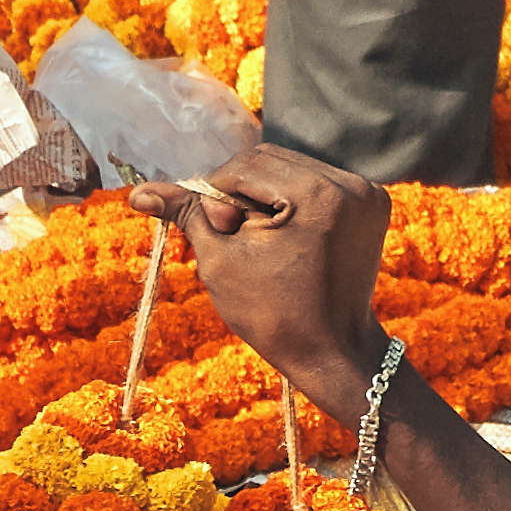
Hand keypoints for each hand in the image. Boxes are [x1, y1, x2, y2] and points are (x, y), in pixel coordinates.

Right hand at [175, 135, 391, 429]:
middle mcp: (348, 184)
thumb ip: (186, 215)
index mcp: (316, 195)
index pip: (245, 166)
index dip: (215, 193)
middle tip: (229, 230)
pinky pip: (315, 182)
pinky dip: (291, 199)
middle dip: (240, 190)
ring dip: (264, 192)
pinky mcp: (372, 201)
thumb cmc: (273, 314)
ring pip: (292, 168)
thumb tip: (139, 192)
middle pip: (271, 159)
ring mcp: (365, 191)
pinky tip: (283, 233)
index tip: (209, 227)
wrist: (333, 350)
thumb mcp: (220, 260)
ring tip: (256, 236)